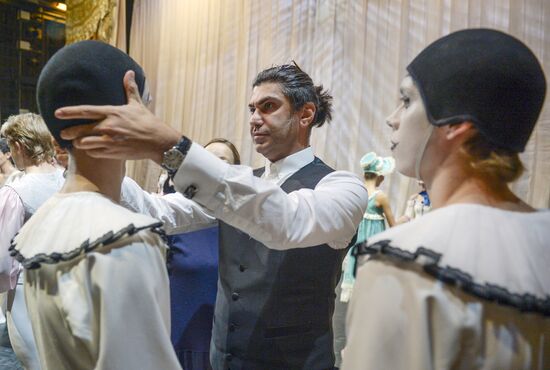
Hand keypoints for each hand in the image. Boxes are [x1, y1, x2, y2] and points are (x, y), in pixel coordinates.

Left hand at [58, 70, 180, 163]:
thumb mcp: (138, 105)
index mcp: (112, 113)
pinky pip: (94, 153)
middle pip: (80, 130)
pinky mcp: (113, 153)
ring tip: (79, 143)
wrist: (158, 142)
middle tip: (63, 134)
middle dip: (69, 133)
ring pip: (84, 144)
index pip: (86, 111)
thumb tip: (129, 72)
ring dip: (80, 144)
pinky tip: (92, 149)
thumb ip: (129, 89)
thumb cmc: (148, 122)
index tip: (57, 113)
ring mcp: (110, 141)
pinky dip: (91, 151)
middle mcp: (108, 127)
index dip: (69, 112)